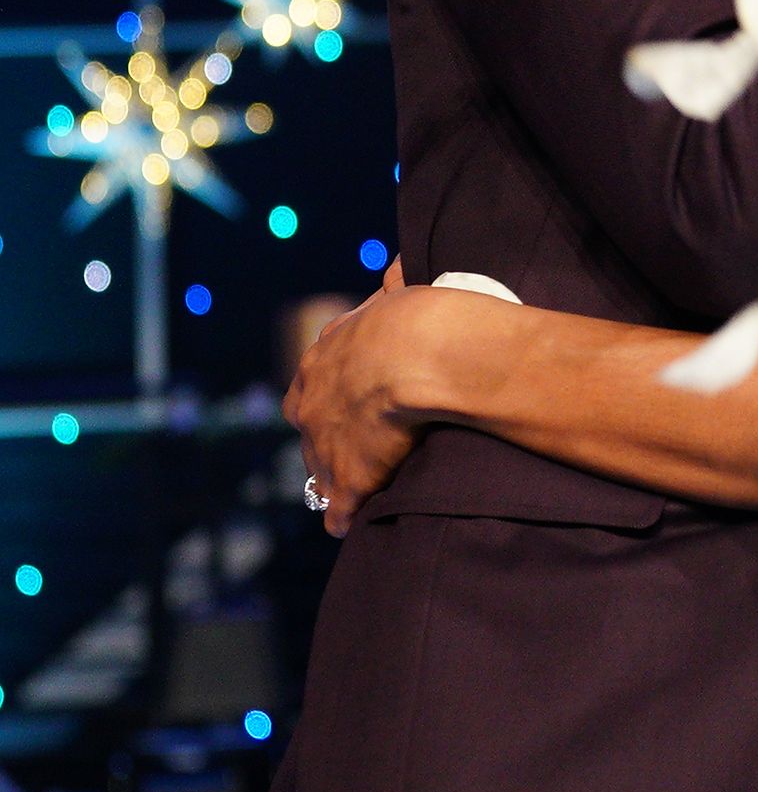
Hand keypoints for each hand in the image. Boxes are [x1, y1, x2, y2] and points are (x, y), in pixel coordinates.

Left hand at [286, 283, 446, 538]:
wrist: (415, 353)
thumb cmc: (412, 318)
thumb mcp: (396, 293)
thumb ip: (392, 287)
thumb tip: (397, 267)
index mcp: (322, 358)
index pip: (311, 383)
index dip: (328, 394)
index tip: (346, 401)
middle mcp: (311, 402)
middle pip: (308, 427)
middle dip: (324, 437)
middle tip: (347, 446)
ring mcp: (325, 444)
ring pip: (318, 469)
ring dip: (333, 478)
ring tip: (352, 491)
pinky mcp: (346, 478)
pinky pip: (337, 508)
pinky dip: (344, 516)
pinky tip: (350, 524)